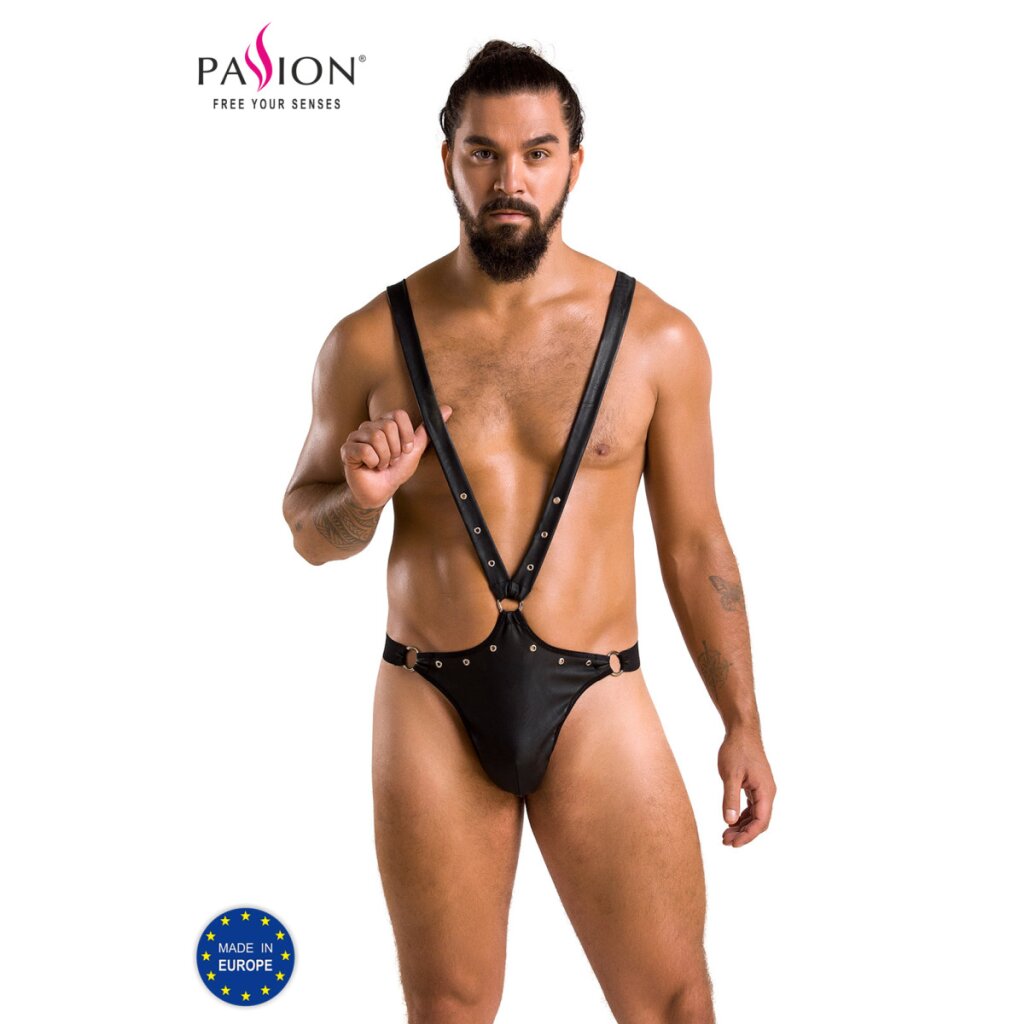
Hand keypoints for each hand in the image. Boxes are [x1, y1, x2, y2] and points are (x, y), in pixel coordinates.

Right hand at [341, 405, 452, 509]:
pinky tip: (370, 467)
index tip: (405, 450)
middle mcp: (369, 426)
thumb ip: (428, 430)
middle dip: (395, 449)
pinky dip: (373, 463)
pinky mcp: (347, 449)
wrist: (381, 491)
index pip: (399, 415)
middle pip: (388, 426)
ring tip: (381, 465)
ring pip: (377, 437)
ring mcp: (356, 436)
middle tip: (391, 460)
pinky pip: (365, 450)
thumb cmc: (396, 470)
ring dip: (385, 458)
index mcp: (385, 423)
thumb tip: (447, 409)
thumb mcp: (415, 450)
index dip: (406, 435)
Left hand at [718, 726, 775, 846]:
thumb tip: (729, 821)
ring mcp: (763, 789)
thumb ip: (730, 798)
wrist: (742, 731)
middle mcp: (768, 792)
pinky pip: (752, 807)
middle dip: (744, 834)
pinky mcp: (756, 785)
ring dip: (742, 826)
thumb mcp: (730, 775)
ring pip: (755, 815)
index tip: (733, 844)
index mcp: (765, 791)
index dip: (748, 835)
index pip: (761, 821)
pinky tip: (730, 821)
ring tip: (725, 835)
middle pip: (759, 821)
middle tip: (725, 841)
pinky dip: (742, 816)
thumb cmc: (736, 750)